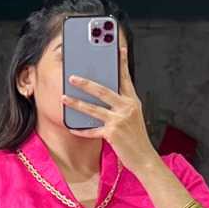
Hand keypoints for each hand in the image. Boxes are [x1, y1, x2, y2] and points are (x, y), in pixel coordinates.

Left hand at [61, 35, 154, 171]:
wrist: (144, 158)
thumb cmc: (137, 138)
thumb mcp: (134, 116)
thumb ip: (122, 104)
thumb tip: (106, 95)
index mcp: (132, 101)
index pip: (125, 78)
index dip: (122, 62)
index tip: (118, 49)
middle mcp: (126, 108)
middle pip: (103, 90)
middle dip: (86, 83)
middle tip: (73, 77)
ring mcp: (119, 120)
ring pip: (93, 109)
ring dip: (77, 103)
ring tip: (64, 97)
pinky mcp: (112, 134)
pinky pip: (92, 130)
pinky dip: (81, 130)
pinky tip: (71, 127)